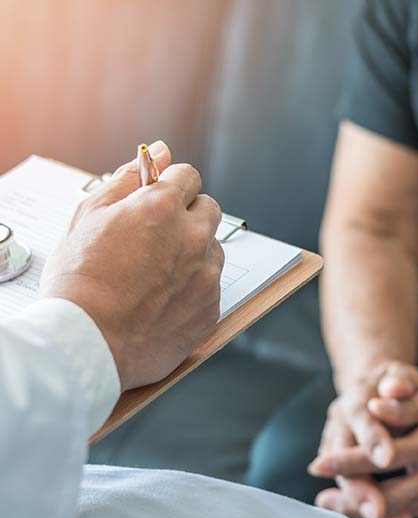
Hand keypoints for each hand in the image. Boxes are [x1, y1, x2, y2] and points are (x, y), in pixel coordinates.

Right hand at [41, 141, 223, 391]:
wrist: (89, 343)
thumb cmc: (81, 283)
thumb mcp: (89, 216)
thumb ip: (128, 179)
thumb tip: (158, 151)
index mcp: (162, 208)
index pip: (188, 176)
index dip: (171, 185)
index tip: (161, 197)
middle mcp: (193, 237)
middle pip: (208, 208)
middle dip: (188, 214)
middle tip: (159, 235)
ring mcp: (206, 275)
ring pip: (213, 246)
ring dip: (194, 250)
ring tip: (158, 271)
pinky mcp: (211, 307)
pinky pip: (212, 283)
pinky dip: (195, 284)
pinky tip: (166, 297)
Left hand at [311, 379, 417, 517]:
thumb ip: (407, 402)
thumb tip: (374, 406)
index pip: (380, 457)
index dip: (346, 462)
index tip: (317, 464)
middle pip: (385, 497)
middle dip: (350, 499)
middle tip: (321, 498)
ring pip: (400, 510)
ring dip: (367, 508)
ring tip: (337, 503)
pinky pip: (417, 510)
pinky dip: (392, 508)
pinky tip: (373, 501)